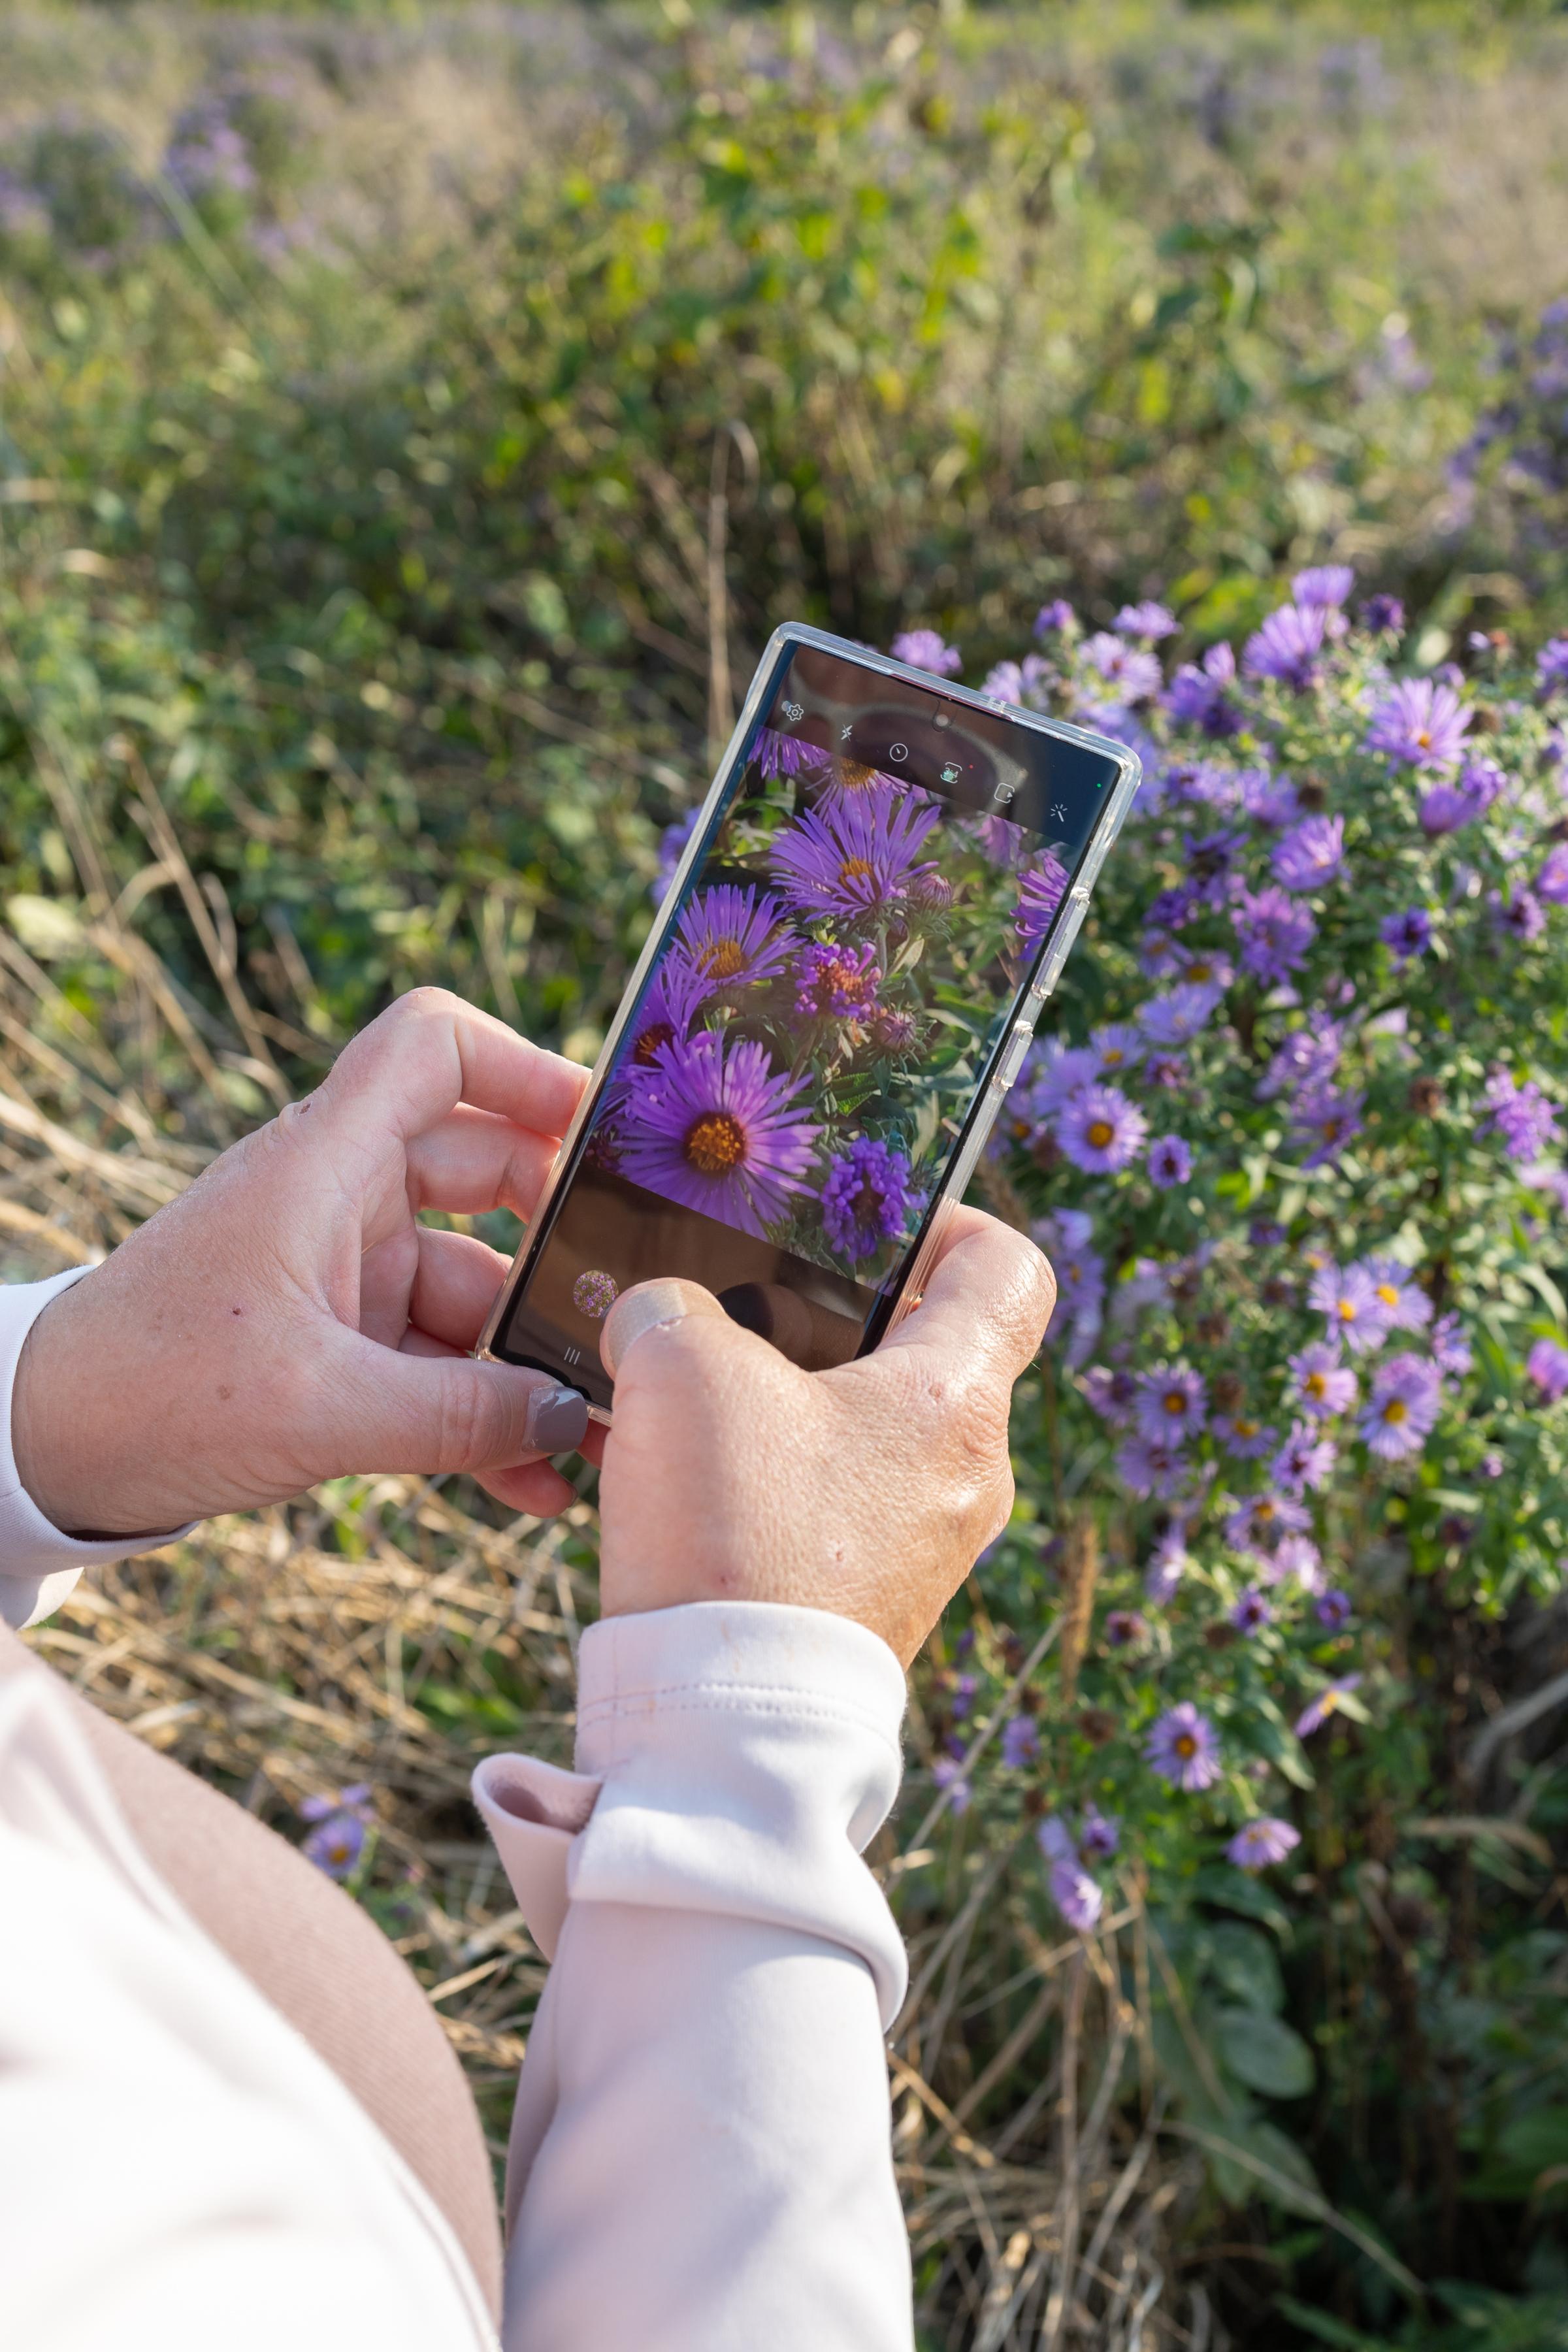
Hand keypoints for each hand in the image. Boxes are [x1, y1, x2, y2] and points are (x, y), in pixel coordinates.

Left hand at [12, 990, 601, 1536]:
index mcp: (324, 1164)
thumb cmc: (154, 1392)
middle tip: (630, 1313)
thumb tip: (579, 1420)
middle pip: (489, 1174)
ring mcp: (344, 1270)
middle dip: (562, 1250)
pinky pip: (440, 1360)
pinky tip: (534, 1478)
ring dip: (531, 1364)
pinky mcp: (339, 1340)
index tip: (601, 1137)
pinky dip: (485, 1409)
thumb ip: (463, 1416)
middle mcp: (341, 1198)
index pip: (435, 1047)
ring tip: (596, 1439)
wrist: (41, 1450)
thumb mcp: (322, 1411)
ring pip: (475, 1290)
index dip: (526, 1065)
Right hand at [594, 1207, 1054, 1666]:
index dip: (948, 1218)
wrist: (726, 1729)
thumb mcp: (682, 1371)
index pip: (1009, 1268)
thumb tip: (662, 1316)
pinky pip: (834, 1509)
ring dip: (785, 1404)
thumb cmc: (734, 1533)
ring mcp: (926, 1548)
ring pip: (868, 1434)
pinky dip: (770, 1480)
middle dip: (830, 1318)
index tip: (869, 1218)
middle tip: (743, 1304)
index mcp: (958, 1399)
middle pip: (924, 1351)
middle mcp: (967, 1476)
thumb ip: (671, 1310)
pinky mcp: (870, 1605)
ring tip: (692, 1396)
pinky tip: (686, 1478)